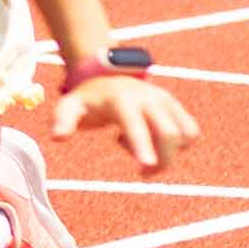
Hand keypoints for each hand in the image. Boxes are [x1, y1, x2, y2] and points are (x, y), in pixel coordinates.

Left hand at [54, 68, 192, 166]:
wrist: (108, 76)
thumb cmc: (88, 98)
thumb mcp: (70, 106)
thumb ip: (63, 120)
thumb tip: (58, 137)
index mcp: (123, 100)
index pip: (136, 125)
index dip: (142, 145)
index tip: (146, 166)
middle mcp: (149, 98)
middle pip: (169, 134)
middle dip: (161, 160)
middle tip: (142, 171)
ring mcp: (166, 101)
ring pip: (185, 134)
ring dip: (169, 152)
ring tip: (143, 145)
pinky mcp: (176, 107)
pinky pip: (190, 133)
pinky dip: (178, 144)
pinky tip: (155, 139)